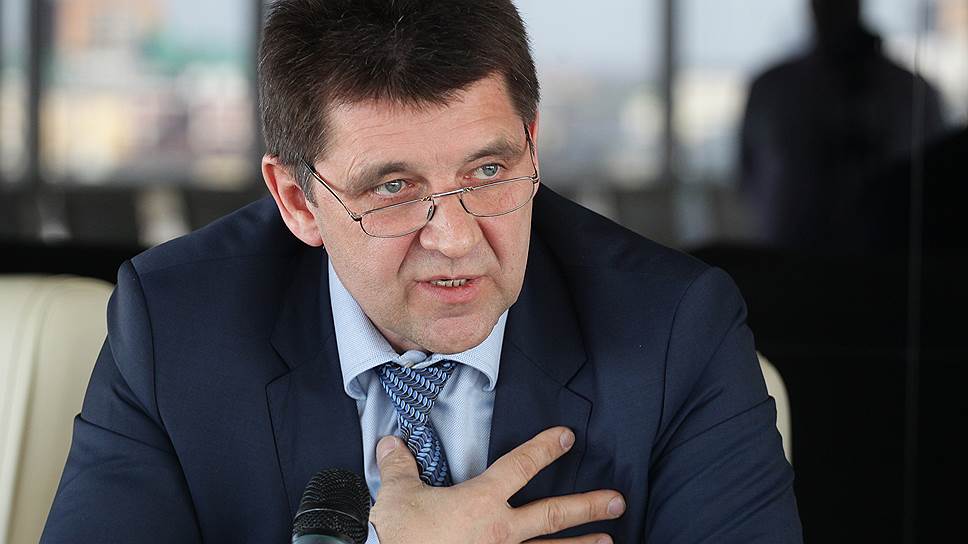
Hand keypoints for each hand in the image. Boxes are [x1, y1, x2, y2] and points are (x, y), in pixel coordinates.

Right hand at [369, 426, 624, 543]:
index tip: (567, 436)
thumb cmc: (398, 536)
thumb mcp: (396, 496)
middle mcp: (501, 532)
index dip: (544, 448)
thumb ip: (400, 467)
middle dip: (587, 506)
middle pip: (552, 514)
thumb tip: (390, 443)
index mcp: (480, 502)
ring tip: (609, 541)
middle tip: (617, 500)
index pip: (519, 467)